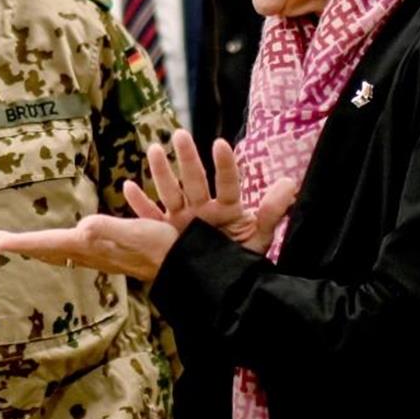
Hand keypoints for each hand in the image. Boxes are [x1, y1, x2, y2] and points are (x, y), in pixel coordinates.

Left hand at [0, 215, 177, 281]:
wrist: (185, 267)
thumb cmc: (164, 248)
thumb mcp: (138, 233)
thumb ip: (111, 229)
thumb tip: (83, 226)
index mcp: (89, 246)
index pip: (45, 245)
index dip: (17, 243)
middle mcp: (88, 253)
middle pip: (43, 250)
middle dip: (15, 246)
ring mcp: (97, 256)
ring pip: (55, 253)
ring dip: (32, 247)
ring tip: (13, 244)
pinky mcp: (107, 254)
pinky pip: (71, 250)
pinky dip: (55, 245)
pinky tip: (59, 240)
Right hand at [124, 129, 297, 254]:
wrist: (224, 284)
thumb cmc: (242, 258)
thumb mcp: (258, 237)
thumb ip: (271, 212)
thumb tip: (291, 184)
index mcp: (227, 209)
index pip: (228, 183)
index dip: (225, 165)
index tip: (220, 144)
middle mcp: (203, 209)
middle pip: (195, 181)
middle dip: (187, 158)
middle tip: (180, 134)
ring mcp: (183, 219)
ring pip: (171, 192)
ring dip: (161, 172)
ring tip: (154, 149)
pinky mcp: (167, 234)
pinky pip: (151, 217)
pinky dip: (139, 204)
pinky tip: (128, 187)